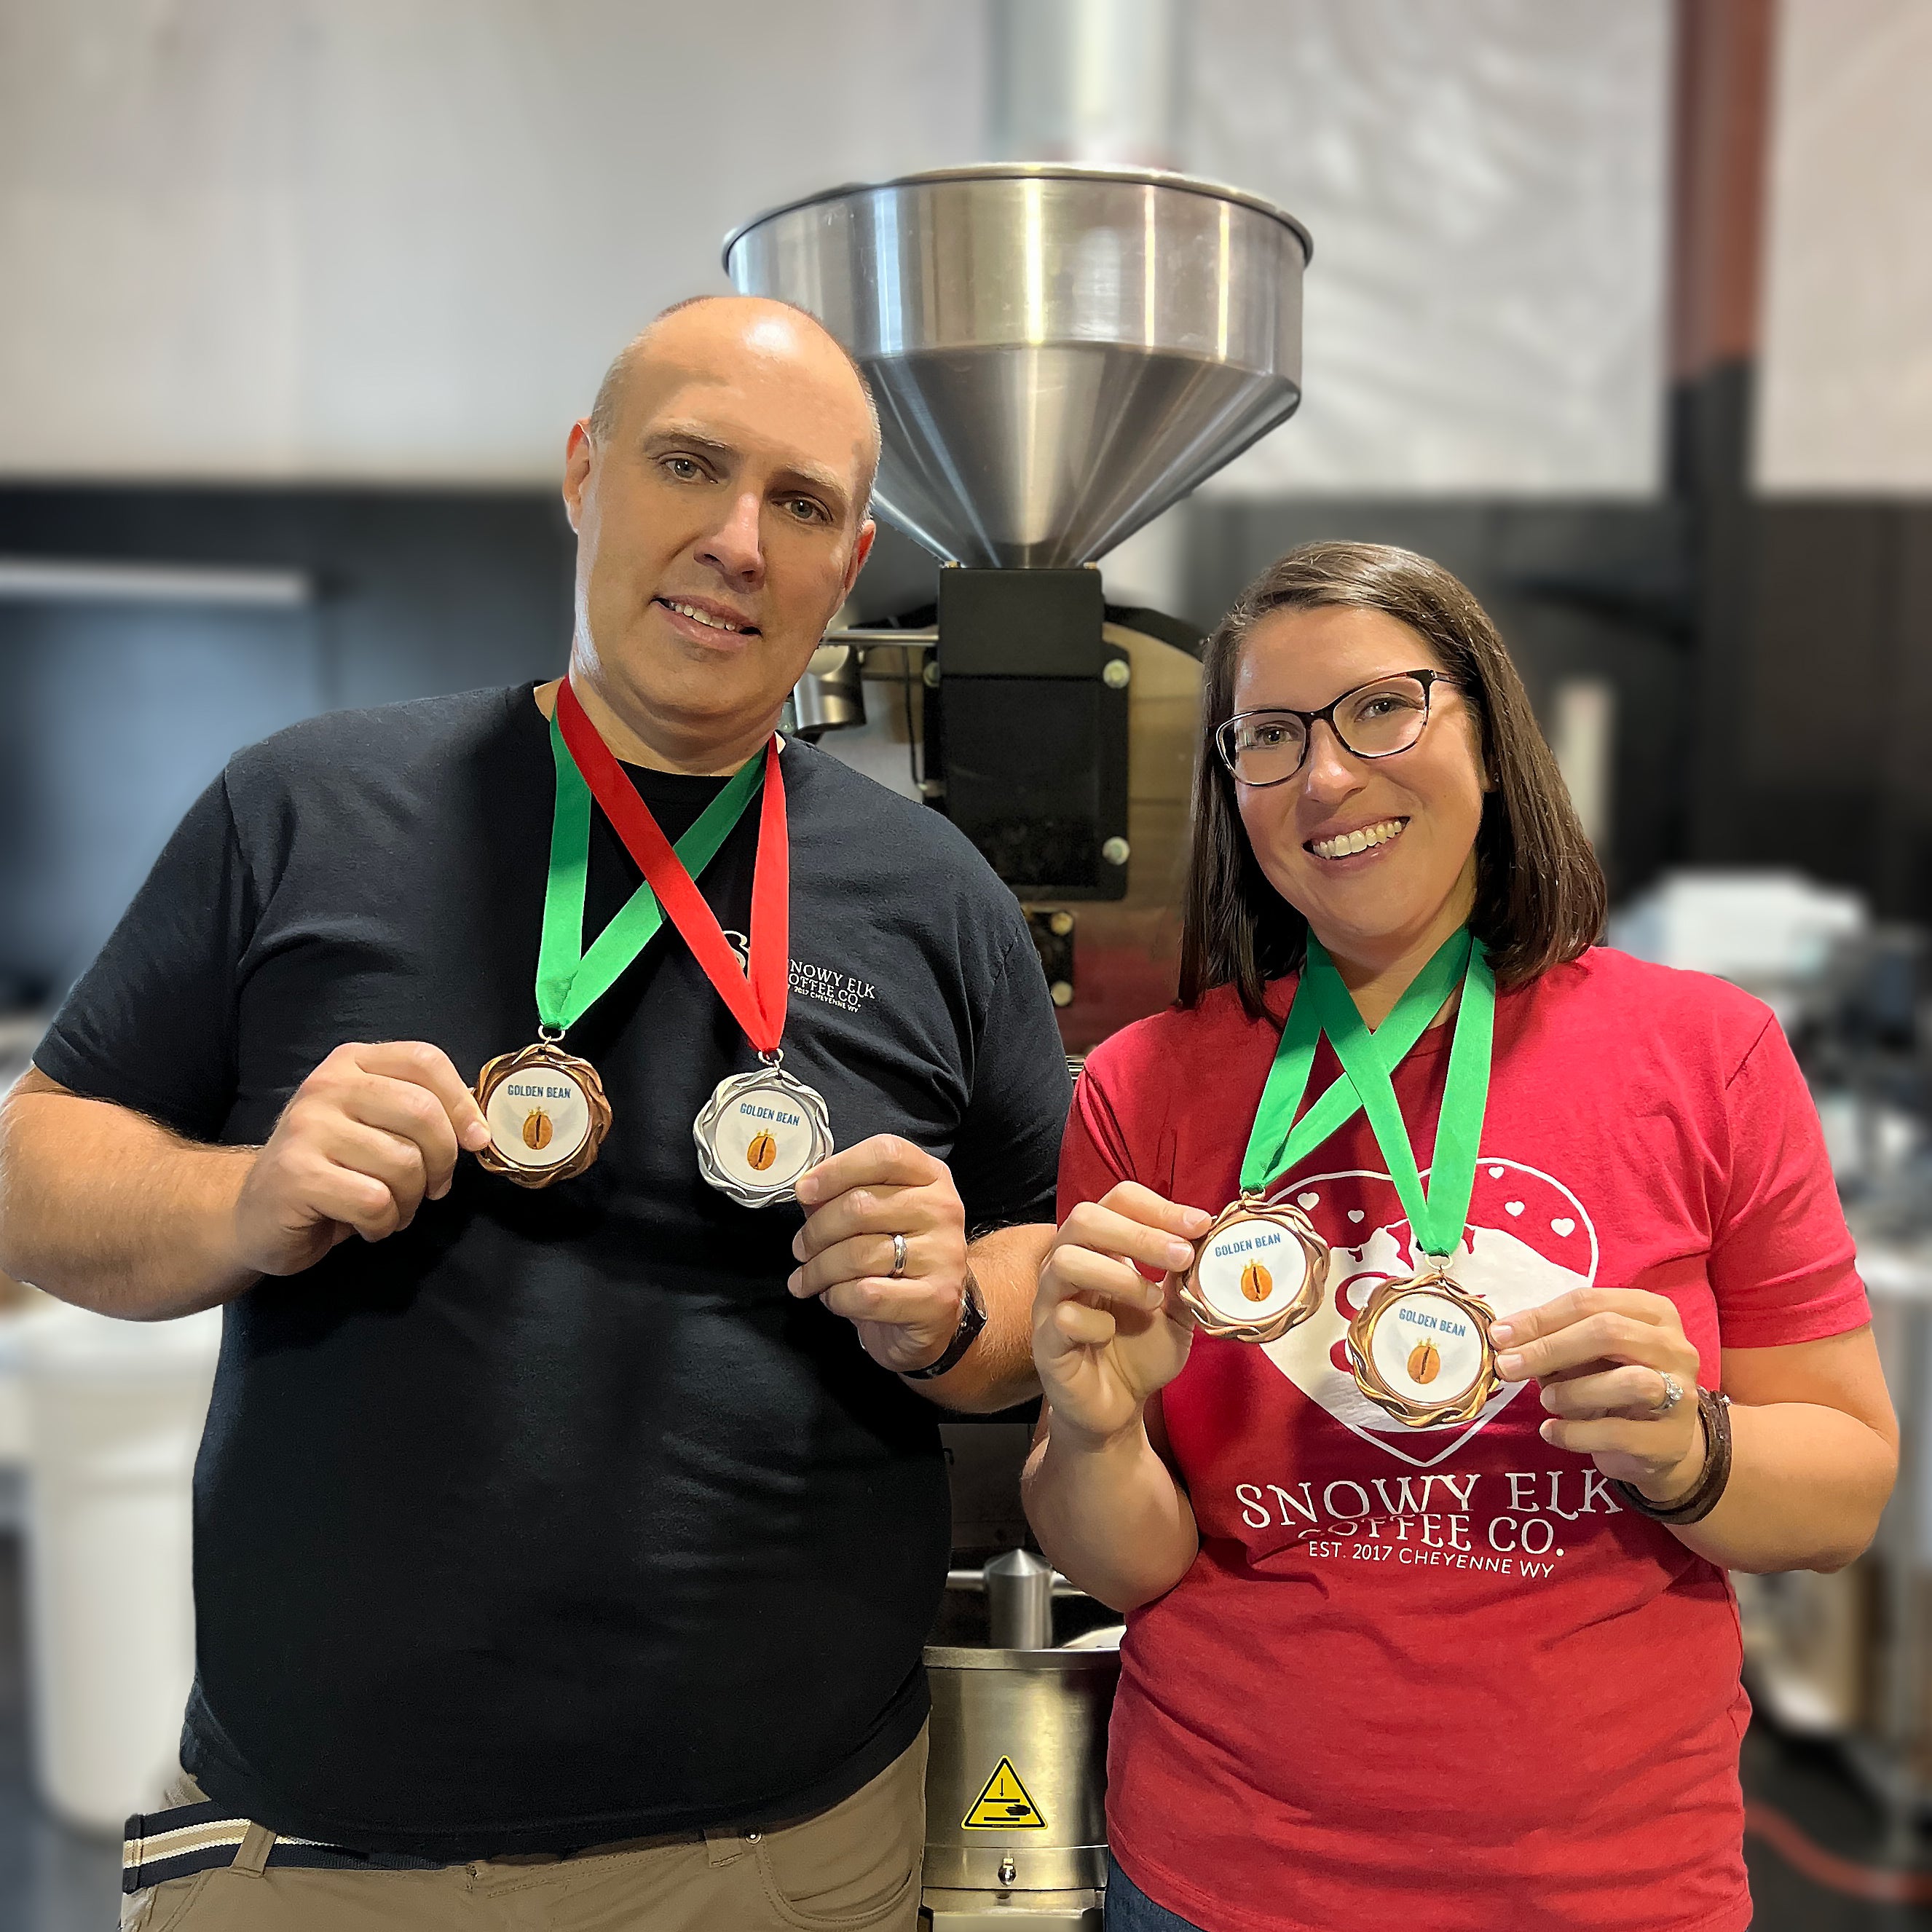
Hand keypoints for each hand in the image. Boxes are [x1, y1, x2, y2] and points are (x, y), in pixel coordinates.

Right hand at [231, 1042, 491, 1276]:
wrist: (256, 1214)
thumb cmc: (332, 1170)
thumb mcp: (375, 1127)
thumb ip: (420, 1113)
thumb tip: (479, 1128)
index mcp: (351, 1064)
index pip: (425, 1060)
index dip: (462, 1102)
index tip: (475, 1140)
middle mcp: (326, 1087)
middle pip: (422, 1112)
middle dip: (442, 1161)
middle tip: (433, 1188)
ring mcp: (306, 1129)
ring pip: (403, 1163)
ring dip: (410, 1201)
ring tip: (390, 1208)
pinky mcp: (296, 1175)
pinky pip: (375, 1201)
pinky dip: (384, 1223)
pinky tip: (366, 1224)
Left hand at [790, 1136, 969, 1373]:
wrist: (933, 1315)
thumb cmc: (896, 1257)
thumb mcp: (876, 1216)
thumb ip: (842, 1196)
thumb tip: (807, 1193)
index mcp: (930, 1177)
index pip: (885, 1154)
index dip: (837, 1169)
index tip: (804, 1191)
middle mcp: (943, 1209)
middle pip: (861, 1206)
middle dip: (816, 1231)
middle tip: (800, 1248)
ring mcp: (944, 1255)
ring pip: (858, 1254)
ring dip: (819, 1270)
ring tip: (807, 1279)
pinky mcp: (936, 1299)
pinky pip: (866, 1293)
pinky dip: (837, 1297)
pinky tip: (833, 1297)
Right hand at [1034, 1184, 1209, 1449]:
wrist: (1117, 1409)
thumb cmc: (1140, 1353)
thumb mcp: (1175, 1312)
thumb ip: (1184, 1278)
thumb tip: (1205, 1241)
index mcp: (1100, 1249)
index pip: (1118, 1201)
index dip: (1159, 1207)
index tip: (1199, 1223)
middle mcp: (1068, 1265)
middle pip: (1084, 1218)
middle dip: (1139, 1232)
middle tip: (1181, 1255)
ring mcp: (1051, 1301)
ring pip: (1066, 1261)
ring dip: (1119, 1275)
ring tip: (1151, 1300)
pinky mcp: (1046, 1341)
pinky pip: (1063, 1317)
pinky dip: (1096, 1323)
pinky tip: (1111, 1335)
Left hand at [1491, 1287, 1705, 1502]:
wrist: (1658, 1444)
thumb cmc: (1613, 1383)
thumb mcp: (1583, 1354)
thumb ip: (1551, 1339)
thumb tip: (1503, 1337)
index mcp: (1651, 1312)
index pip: (1589, 1302)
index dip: (1540, 1318)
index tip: (1500, 1336)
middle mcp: (1674, 1347)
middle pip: (1609, 1332)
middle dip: (1549, 1349)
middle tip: (1507, 1366)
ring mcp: (1682, 1394)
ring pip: (1628, 1382)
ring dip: (1572, 1392)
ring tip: (1547, 1400)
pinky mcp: (1671, 1440)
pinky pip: (1618, 1433)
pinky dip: (1575, 1433)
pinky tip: (1552, 1431)